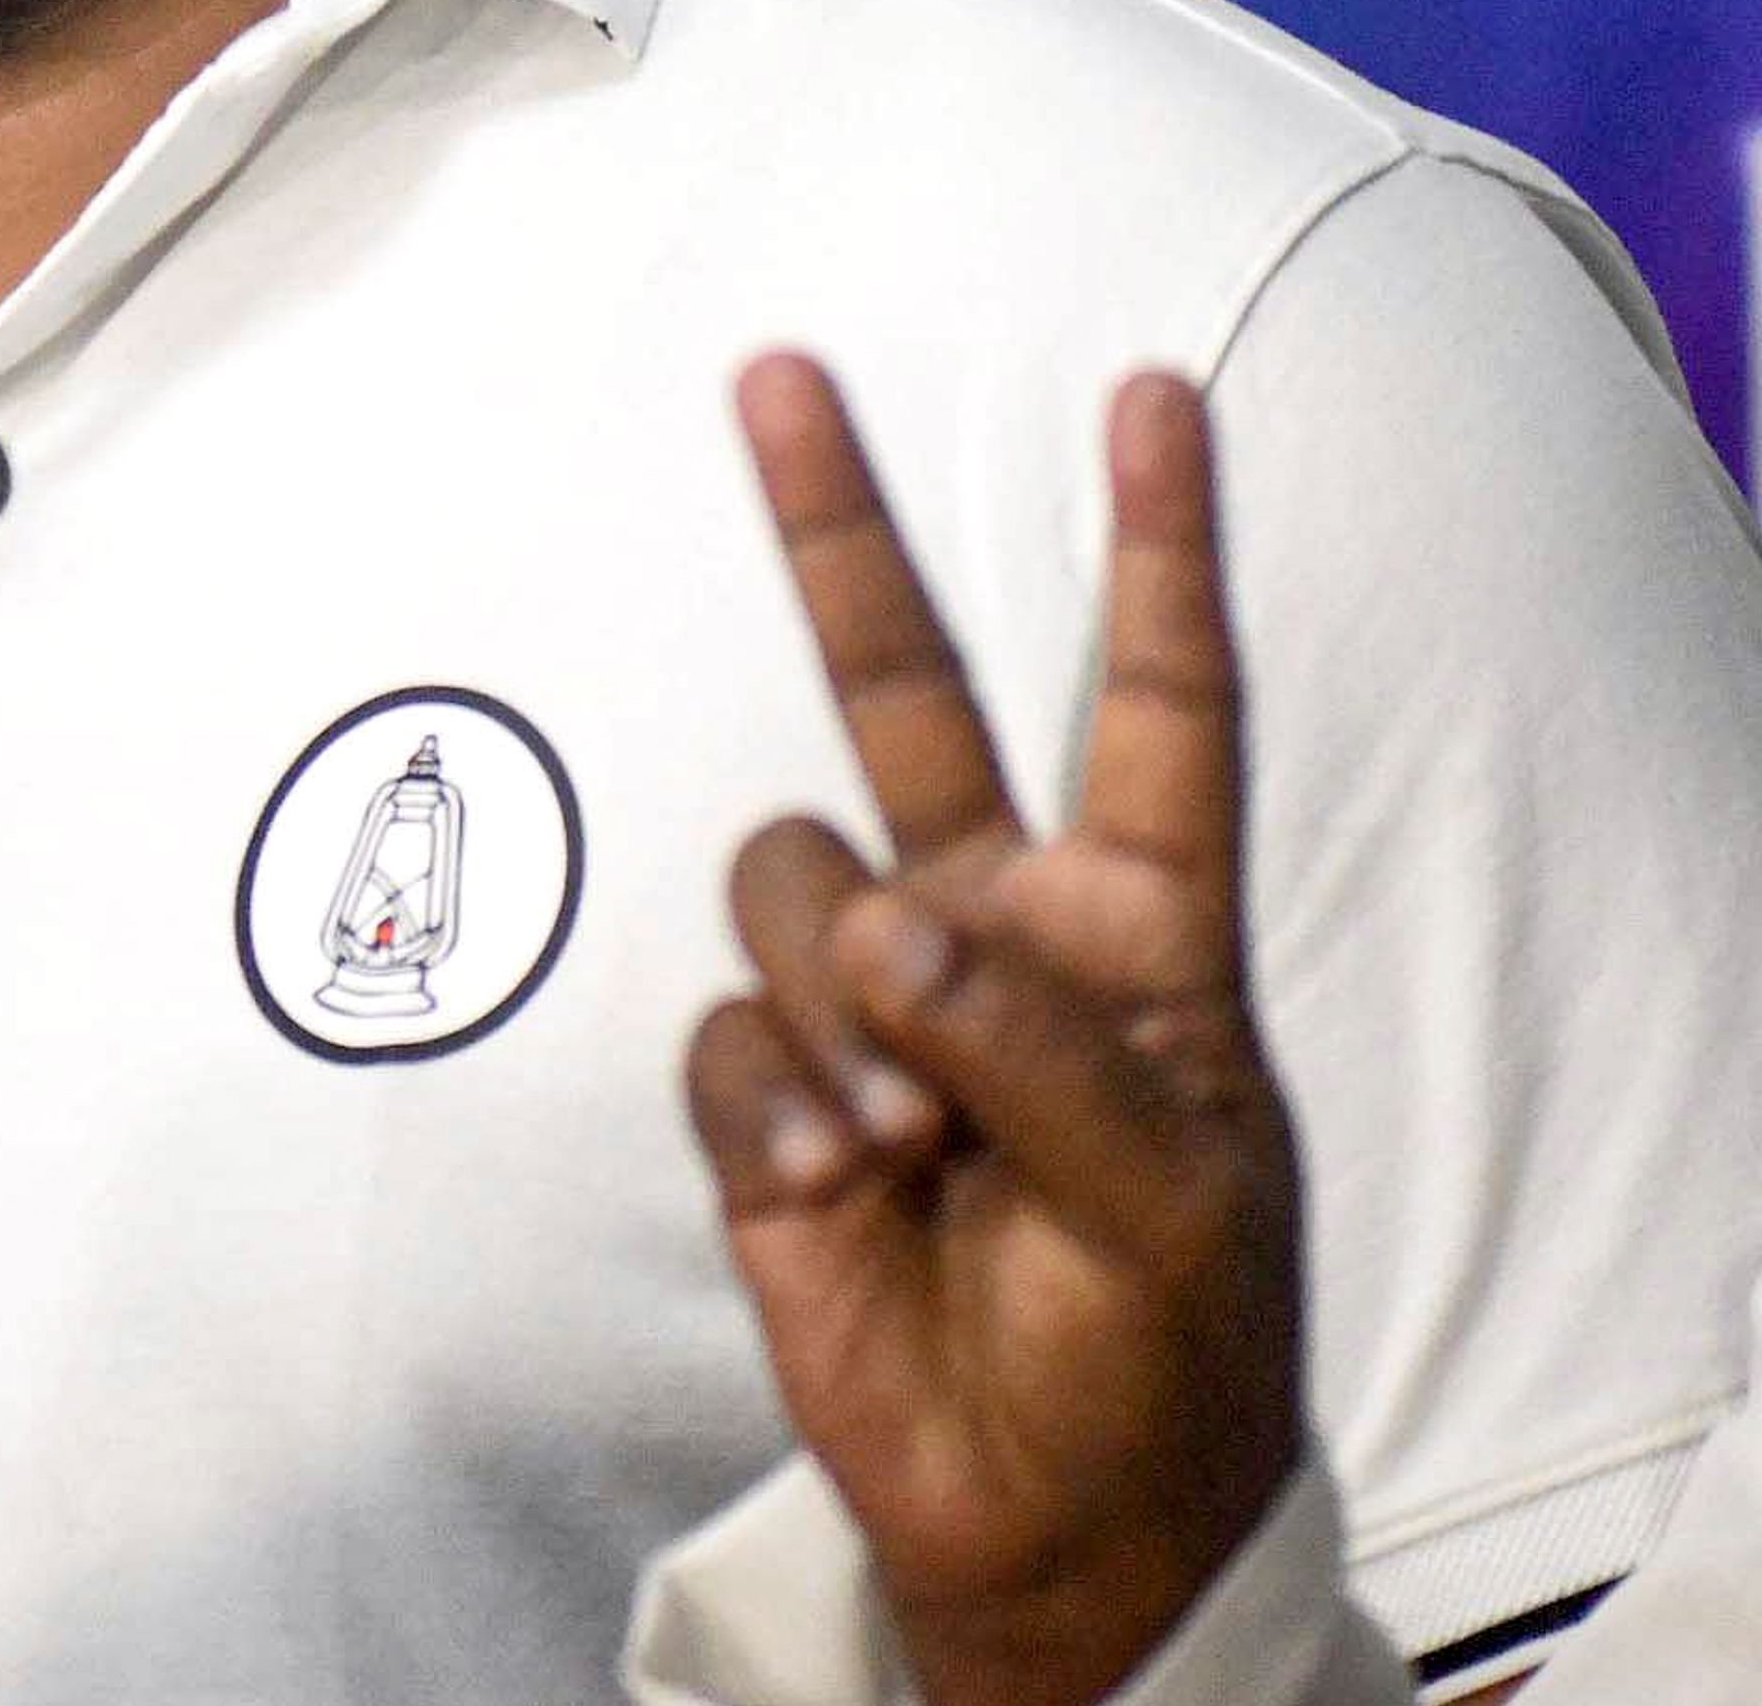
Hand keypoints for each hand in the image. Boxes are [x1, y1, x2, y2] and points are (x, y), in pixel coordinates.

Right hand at [684, 358, 1307, 1705]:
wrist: (1048, 1522)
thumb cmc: (1167, 1352)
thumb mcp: (1174, 1199)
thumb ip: (1041, 1040)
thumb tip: (889, 921)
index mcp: (1138, 928)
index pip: (1157, 708)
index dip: (1158, 550)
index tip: (1153, 396)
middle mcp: (993, 927)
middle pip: (900, 694)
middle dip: (837, 532)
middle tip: (777, 375)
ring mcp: (867, 1005)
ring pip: (787, 880)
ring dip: (838, 1012)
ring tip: (905, 1145)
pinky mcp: (764, 1094)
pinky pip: (722, 1032)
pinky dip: (774, 1111)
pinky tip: (837, 1195)